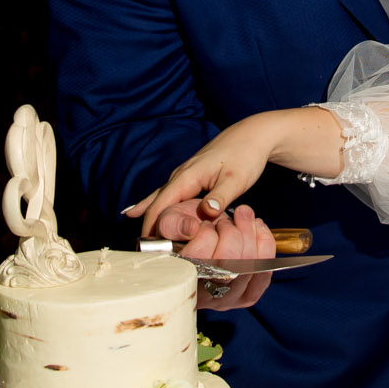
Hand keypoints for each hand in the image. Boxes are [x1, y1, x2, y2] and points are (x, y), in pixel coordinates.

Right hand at [124, 118, 277, 308]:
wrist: (252, 135)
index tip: (146, 247)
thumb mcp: (237, 179)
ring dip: (152, 219)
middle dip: (147, 226)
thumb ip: (221, 196)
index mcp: (187, 177)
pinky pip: (167, 195)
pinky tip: (136, 211)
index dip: (150, 226)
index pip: (159, 205)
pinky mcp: (190, 178)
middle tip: (141, 252)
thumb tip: (207, 212)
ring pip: (159, 200)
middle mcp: (179, 176)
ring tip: (141, 241)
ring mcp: (183, 176)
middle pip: (155, 204)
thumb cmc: (245, 155)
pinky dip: (154, 206)